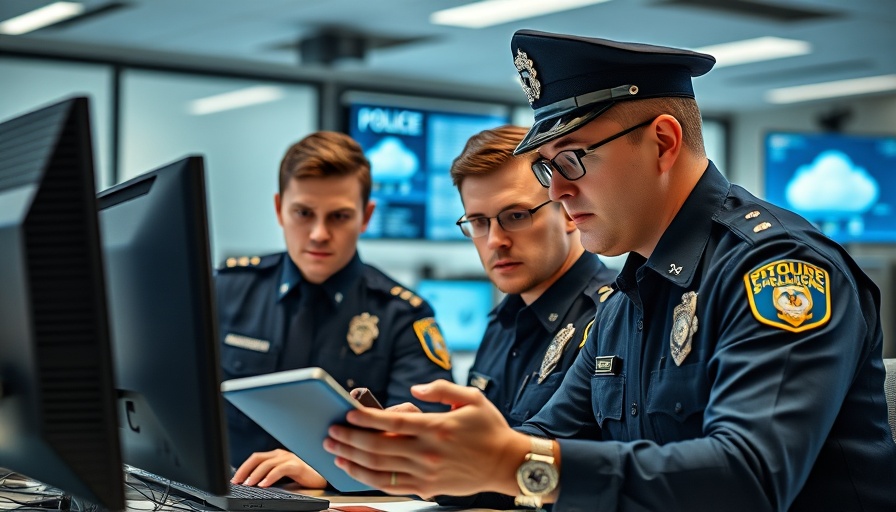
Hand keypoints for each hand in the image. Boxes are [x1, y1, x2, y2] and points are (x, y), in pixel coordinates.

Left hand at [232, 449, 327, 488]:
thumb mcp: (281, 479)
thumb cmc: (301, 480)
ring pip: (267, 464)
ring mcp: (289, 458)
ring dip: (255, 474)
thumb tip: (250, 484)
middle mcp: (281, 455)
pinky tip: (264, 485)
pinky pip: (280, 469)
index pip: (255, 458)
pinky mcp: (297, 465)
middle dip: (244, 470)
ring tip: (248, 484)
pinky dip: (270, 477)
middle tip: (237, 481)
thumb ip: (268, 477)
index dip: (243, 468)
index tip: (234, 480)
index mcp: (276, 456)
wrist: (322, 481)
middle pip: (257, 458)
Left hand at [323, 379, 530, 498]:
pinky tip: (354, 470)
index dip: (365, 418)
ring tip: (334, 451)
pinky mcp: (427, 488)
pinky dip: (368, 478)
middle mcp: (428, 451)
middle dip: (349, 439)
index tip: (348, 414)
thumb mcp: (471, 398)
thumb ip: (441, 389)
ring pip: (379, 468)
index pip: (391, 422)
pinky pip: (390, 485)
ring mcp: (426, 472)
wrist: (507, 463)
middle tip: (331, 432)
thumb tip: (415, 389)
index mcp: (436, 426)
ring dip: (352, 459)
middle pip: (378, 446)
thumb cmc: (490, 429)